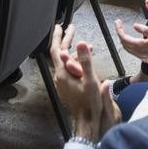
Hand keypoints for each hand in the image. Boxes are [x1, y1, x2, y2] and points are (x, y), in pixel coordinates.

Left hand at [50, 24, 117, 139]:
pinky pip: (69, 70)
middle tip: (71, 28)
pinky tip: (86, 62)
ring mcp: (62, 84)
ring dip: (74, 52)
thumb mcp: (91, 80)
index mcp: (63, 74)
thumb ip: (86, 61)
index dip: (59, 37)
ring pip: (66, 63)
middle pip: (60, 54)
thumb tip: (81, 43)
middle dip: (66, 40)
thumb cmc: (90, 103)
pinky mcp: (67, 88)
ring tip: (87, 46)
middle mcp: (59, 77)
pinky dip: (76, 62)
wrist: (88, 122)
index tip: (61, 26)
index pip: (57, 50)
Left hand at [115, 19, 147, 75]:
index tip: (118, 22)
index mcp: (140, 45)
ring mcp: (140, 55)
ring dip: (122, 39)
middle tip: (119, 24)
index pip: (124, 37)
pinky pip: (130, 51)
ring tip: (122, 30)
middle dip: (119, 32)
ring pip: (126, 47)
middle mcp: (138, 52)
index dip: (119, 29)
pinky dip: (127, 44)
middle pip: (123, 43)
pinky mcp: (143, 57)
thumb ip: (146, 30)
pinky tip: (130, 40)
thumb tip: (135, 25)